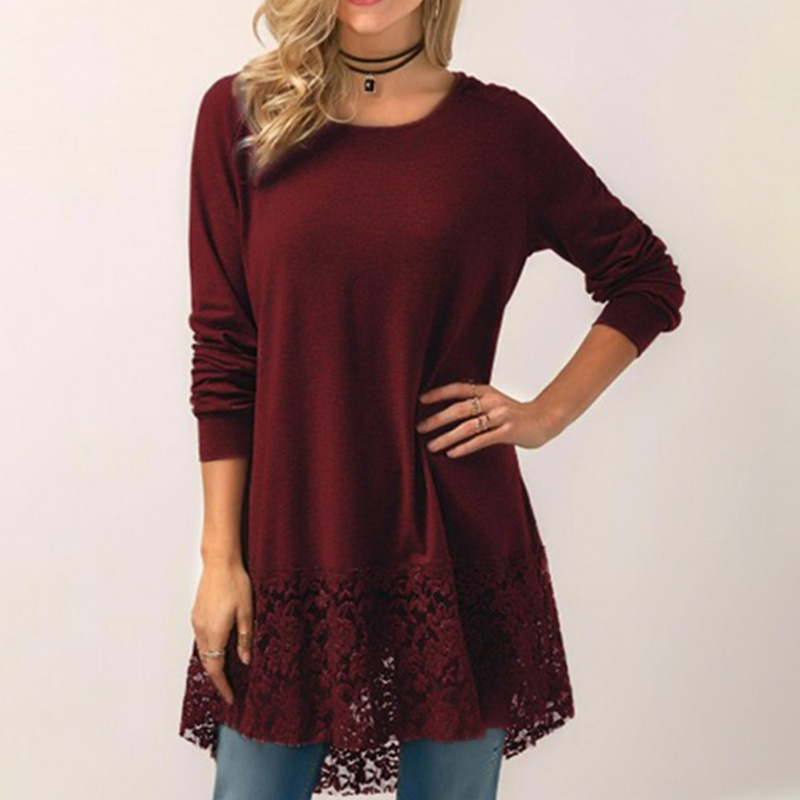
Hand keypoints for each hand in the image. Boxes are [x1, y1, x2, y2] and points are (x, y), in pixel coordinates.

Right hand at [190, 559, 252, 704]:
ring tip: (226, 672)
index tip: (229, 698)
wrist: (220, 563)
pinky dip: (209, 650)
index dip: (223, 686)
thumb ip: (245, 638)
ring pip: (203, 651)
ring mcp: (196, 622)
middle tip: (230, 688)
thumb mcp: (247, 612)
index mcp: (215, 633)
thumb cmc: (236, 584)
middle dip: (217, 678)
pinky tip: (219, 649)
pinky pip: (201, 640)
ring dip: (212, 663)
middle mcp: (202, 630)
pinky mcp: (196, 614)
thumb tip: (245, 661)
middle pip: (207, 663)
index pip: (216, 669)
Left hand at [416, 380, 563, 457]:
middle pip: (459, 409)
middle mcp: (492, 401)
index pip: (458, 389)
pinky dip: (464, 447)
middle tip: (419, 428)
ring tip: (431, 446)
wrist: (545, 419)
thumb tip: (448, 411)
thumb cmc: (515, 414)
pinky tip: (452, 453)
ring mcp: (500, 417)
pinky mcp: (507, 432)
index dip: (439, 393)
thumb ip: (476, 403)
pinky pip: (481, 440)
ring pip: (467, 427)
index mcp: (486, 391)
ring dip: (446, 437)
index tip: (421, 400)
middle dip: (436, 419)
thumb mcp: (495, 402)